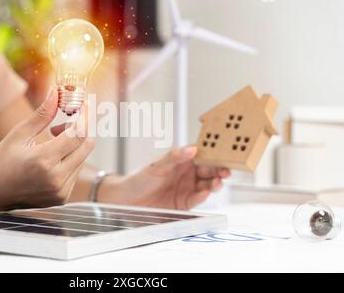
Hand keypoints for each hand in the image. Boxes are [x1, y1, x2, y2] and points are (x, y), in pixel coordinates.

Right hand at [0, 87, 94, 210]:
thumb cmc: (1, 161)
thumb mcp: (19, 134)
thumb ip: (42, 114)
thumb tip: (57, 92)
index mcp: (44, 160)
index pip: (78, 134)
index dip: (84, 116)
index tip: (82, 104)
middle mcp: (56, 179)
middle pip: (86, 146)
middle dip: (80, 129)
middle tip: (61, 124)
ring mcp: (61, 191)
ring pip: (82, 158)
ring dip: (73, 145)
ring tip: (50, 141)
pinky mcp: (62, 198)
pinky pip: (76, 171)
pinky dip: (69, 160)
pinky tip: (51, 158)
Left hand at [105, 146, 229, 209]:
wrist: (126, 200)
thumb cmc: (138, 179)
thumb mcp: (156, 166)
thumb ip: (174, 158)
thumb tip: (192, 149)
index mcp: (181, 160)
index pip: (202, 154)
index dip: (214, 153)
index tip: (224, 153)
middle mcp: (186, 173)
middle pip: (208, 170)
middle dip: (218, 170)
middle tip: (226, 170)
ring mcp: (186, 188)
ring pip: (206, 184)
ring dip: (214, 183)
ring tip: (218, 182)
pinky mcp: (184, 203)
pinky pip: (197, 199)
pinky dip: (202, 196)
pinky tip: (206, 192)